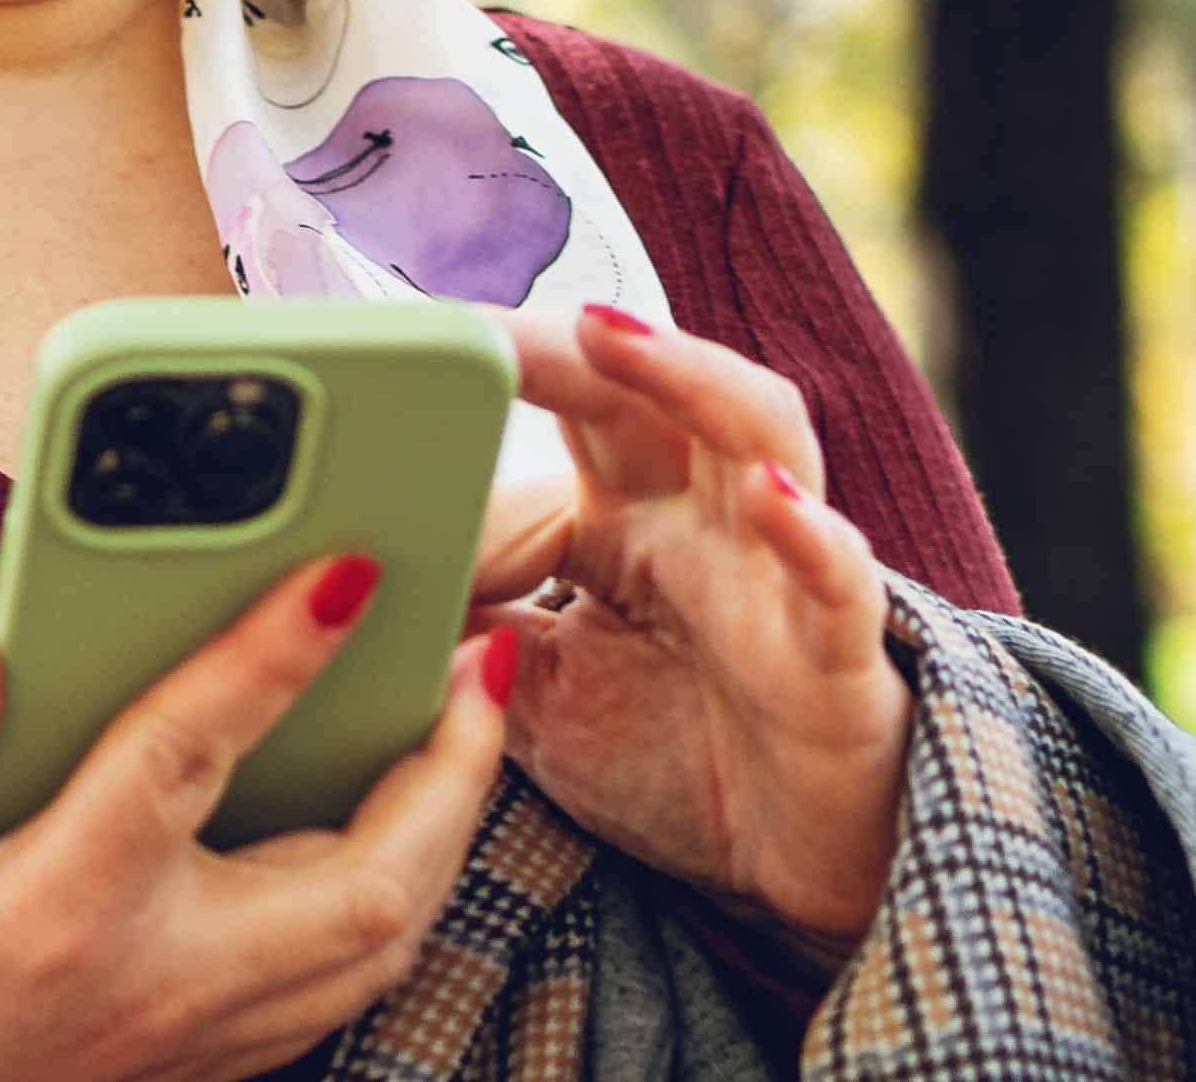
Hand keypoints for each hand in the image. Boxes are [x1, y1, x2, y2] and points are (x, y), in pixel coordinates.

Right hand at [0, 553, 521, 1081]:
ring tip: (463, 717)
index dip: (272, 656)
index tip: (348, 569)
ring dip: (445, 831)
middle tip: (479, 655)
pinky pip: (354, 981)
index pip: (186, 759)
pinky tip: (405, 814)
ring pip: (386, 946)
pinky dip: (405, 890)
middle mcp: (155, 980)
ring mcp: (199, 1034)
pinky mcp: (216, 1058)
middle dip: (448, 771)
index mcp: (57, 907)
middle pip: (363, 886)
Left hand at [462, 302, 908, 946]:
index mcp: (631, 522)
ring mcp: (780, 577)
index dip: (506, 368)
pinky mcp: (838, 657)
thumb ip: (463, 632)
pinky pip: (838, 584)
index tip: (413, 342)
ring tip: (611, 336)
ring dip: (689, 376)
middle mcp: (710, 521)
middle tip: (484, 324)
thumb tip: (356, 579)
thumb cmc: (673, 759)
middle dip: (576, 343)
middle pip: (654, 393)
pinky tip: (775, 504)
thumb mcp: (531, 697)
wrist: (788, 871)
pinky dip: (814, 538)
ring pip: (760, 435)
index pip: (571, 414)